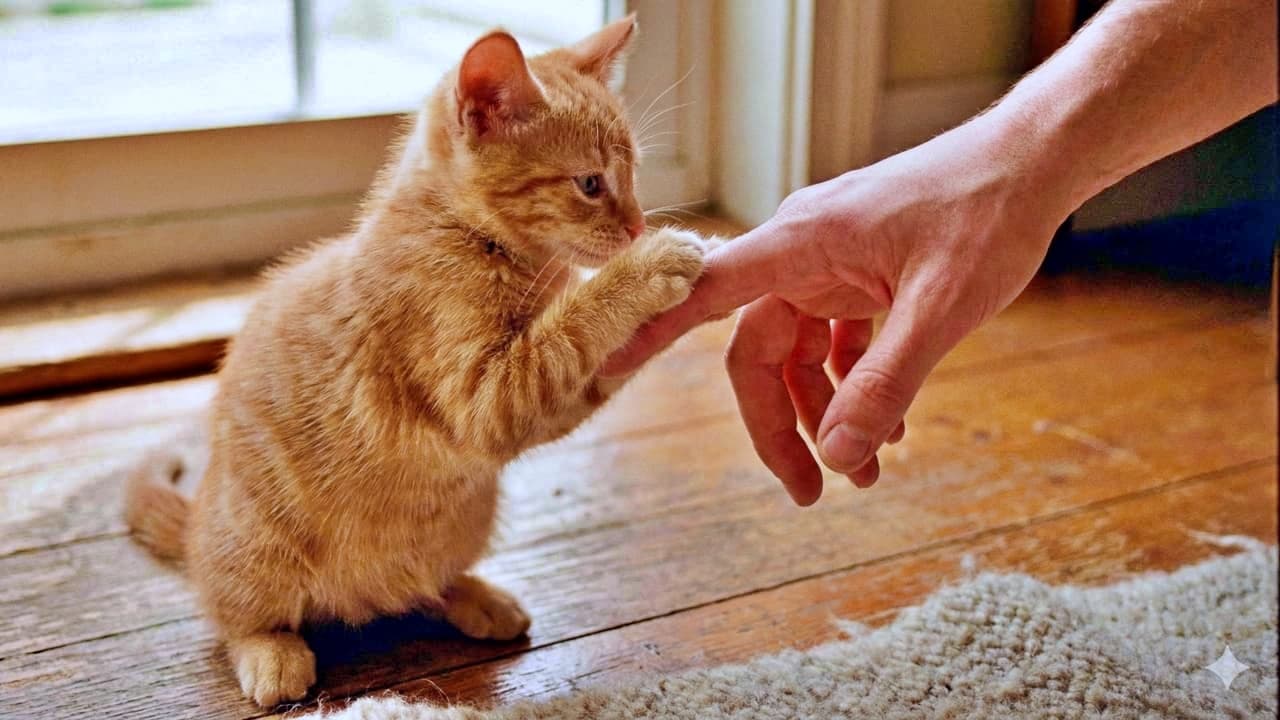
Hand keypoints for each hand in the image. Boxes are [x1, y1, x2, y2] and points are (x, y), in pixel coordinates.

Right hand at [604, 118, 1071, 504]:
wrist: (1035, 162)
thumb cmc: (987, 214)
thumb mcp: (941, 308)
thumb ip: (886, 382)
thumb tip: (837, 454)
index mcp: (801, 243)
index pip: (704, 290)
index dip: (652, 329)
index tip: (606, 364)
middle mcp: (803, 253)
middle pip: (759, 353)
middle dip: (782, 426)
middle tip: (814, 493)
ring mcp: (831, 265)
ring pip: (800, 354)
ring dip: (827, 413)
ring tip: (869, 470)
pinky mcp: (861, 274)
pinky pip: (838, 342)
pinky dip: (856, 384)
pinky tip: (891, 424)